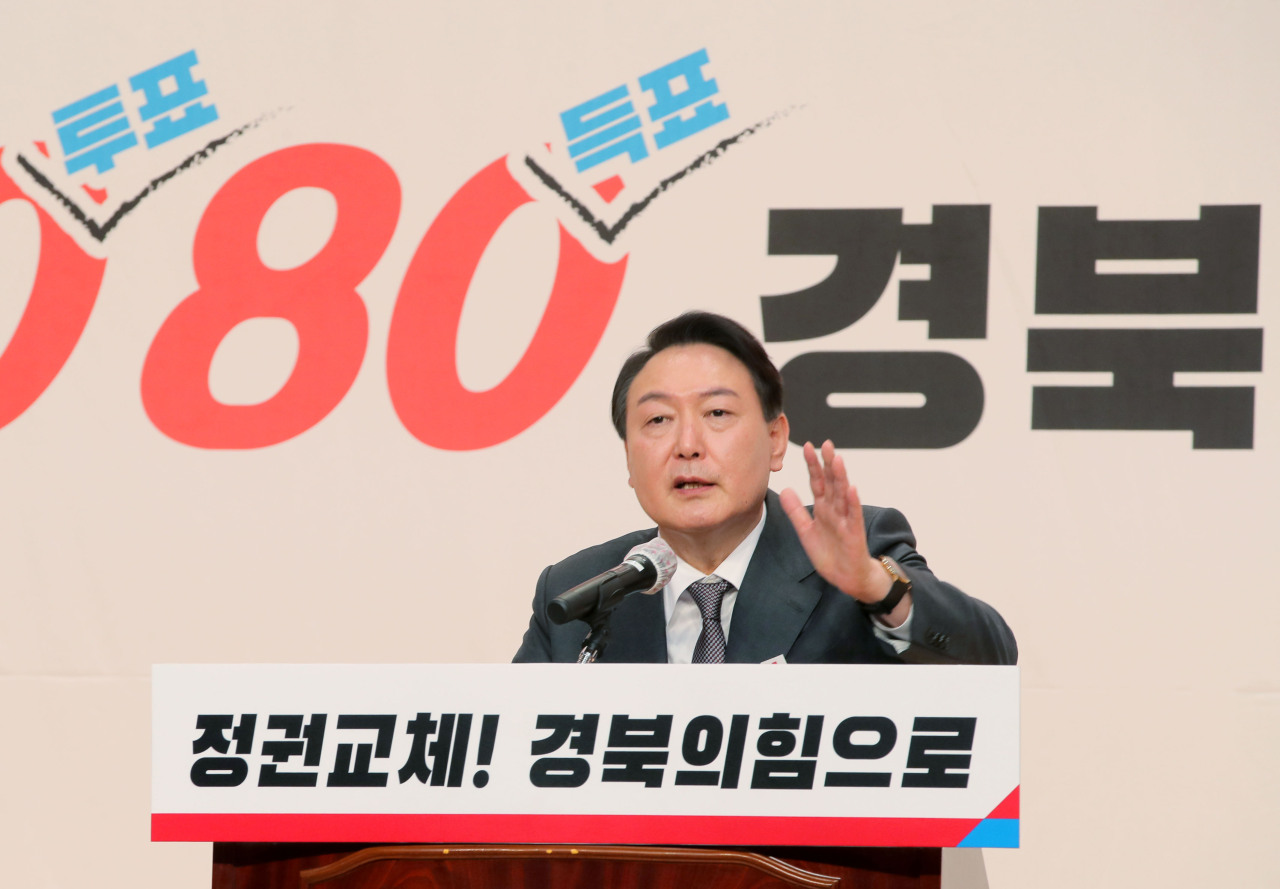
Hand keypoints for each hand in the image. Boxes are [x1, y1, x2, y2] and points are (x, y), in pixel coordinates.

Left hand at [779, 440, 899, 614]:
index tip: (807, 446)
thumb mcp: (806, 531)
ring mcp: (846, 520)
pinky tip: (852, 489)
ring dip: (841, 478)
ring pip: (843, 495)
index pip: (817, 482)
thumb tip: (784, 489)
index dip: (812, 465)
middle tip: (826, 444)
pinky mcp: (854, 534)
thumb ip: (795, 511)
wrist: (847, 577)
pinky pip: (854, 516)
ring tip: (837, 460)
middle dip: (828, 464)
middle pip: (832, 483)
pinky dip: (853, 503)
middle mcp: (835, 510)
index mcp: (823, 508)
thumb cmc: (830, 553)